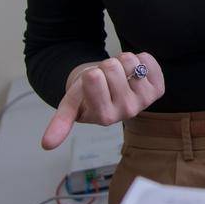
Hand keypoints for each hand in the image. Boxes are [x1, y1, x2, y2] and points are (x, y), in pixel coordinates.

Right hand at [41, 52, 165, 150]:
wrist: (110, 89)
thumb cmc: (88, 94)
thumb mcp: (71, 104)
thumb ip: (60, 121)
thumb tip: (46, 145)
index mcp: (104, 116)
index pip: (94, 78)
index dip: (91, 73)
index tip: (92, 82)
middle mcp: (127, 111)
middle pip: (112, 67)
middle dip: (105, 66)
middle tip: (106, 79)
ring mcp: (145, 100)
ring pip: (130, 61)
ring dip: (122, 62)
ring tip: (119, 76)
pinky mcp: (158, 89)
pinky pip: (147, 59)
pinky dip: (139, 58)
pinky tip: (133, 72)